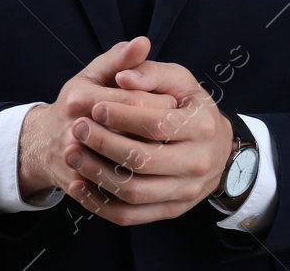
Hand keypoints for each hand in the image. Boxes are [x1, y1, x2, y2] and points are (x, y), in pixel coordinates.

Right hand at [17, 36, 177, 202]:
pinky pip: (114, 193)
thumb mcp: (95, 74)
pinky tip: (152, 175)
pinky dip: (137, 186)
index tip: (176, 102)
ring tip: (166, 150)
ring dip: (152, 163)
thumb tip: (143, 42)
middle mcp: (73, 131)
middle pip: (132, 138)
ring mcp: (75, 163)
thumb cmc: (79, 102)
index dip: (161, 103)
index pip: (134, 102)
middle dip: (159, 135)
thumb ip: (120, 58)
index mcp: (80, 98)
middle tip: (176, 131)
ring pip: (126, 169)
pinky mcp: (78, 187)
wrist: (44, 143)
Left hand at [62, 52, 234, 224]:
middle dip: (105, 144)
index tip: (96, 107)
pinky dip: (100, 204)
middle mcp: (198, 163)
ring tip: (72, 154)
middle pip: (144, 161)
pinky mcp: (171, 210)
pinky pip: (130, 215)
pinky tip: (78, 185)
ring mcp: (186, 191)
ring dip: (97, 175)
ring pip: (134, 192)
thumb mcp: (180, 81)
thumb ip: (152, 73)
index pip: (158, 124)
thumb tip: (123, 77)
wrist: (217, 150)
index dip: (123, 116)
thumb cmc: (190, 109)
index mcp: (203, 126)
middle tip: (78, 128)